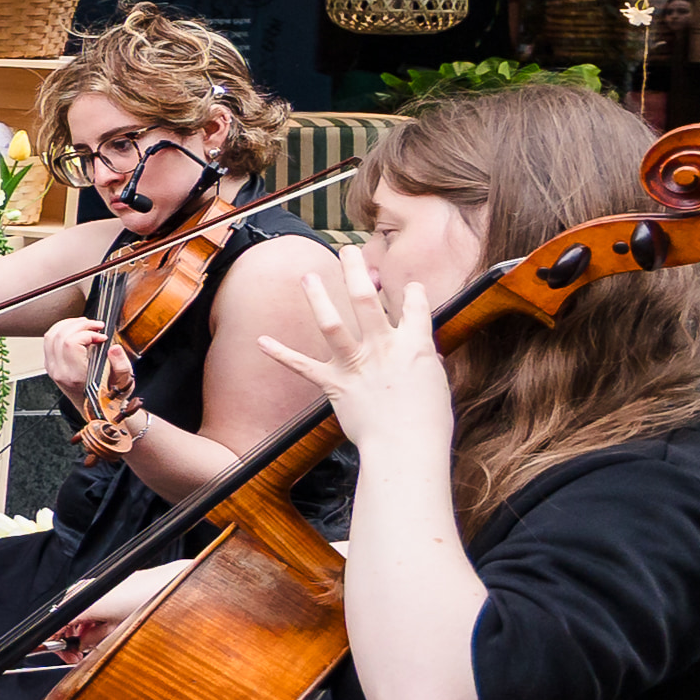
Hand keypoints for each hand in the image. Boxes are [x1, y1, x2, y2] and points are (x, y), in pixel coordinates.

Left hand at [39, 316, 118, 408]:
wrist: (98, 410)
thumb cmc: (110, 396)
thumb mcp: (123, 382)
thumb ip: (120, 364)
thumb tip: (114, 348)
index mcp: (76, 376)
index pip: (71, 343)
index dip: (87, 333)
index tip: (101, 336)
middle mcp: (60, 372)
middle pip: (59, 336)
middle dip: (79, 324)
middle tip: (96, 326)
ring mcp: (53, 369)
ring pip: (50, 336)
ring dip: (68, 324)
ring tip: (86, 324)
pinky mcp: (51, 366)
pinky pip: (49, 341)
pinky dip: (61, 331)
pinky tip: (76, 330)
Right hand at [49, 554, 197, 655]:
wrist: (166, 585)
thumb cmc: (145, 604)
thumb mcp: (116, 631)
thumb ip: (93, 640)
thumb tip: (81, 646)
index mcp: (83, 604)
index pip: (56, 624)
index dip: (56, 643)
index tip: (64, 654)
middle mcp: (86, 592)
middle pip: (65, 615)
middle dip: (69, 636)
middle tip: (78, 654)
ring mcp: (96, 586)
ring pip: (77, 609)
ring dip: (81, 627)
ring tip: (94, 643)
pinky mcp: (107, 584)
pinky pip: (90, 602)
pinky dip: (91, 617)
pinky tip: (103, 628)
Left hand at [262, 249, 453, 476]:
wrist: (405, 448)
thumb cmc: (429, 422)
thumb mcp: (438, 384)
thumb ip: (425, 361)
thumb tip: (420, 350)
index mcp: (415, 345)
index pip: (415, 307)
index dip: (412, 293)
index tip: (408, 285)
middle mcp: (382, 348)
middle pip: (366, 300)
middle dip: (355, 271)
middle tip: (347, 251)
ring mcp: (356, 364)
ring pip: (331, 323)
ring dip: (317, 297)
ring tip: (307, 276)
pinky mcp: (335, 385)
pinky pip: (303, 367)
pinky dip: (280, 353)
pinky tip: (261, 340)